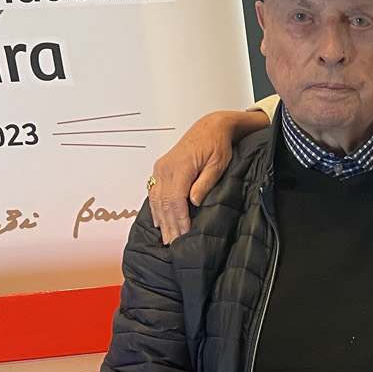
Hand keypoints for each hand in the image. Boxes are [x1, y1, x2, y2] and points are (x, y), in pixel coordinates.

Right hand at [148, 109, 267, 243]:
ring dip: (161, 220)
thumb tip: (194, 202)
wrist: (210, 127)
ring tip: (167, 239)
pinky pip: (154, 192)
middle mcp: (165, 167)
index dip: (179, 219)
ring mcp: (161, 168)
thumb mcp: (218, 164)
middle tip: (174, 244)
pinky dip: (156, 208)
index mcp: (180, 166)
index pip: (175, 199)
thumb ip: (205, 183)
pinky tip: (158, 222)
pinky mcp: (161, 169)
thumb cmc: (217, 144)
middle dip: (169, 225)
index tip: (184, 234)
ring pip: (156, 199)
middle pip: (164, 202)